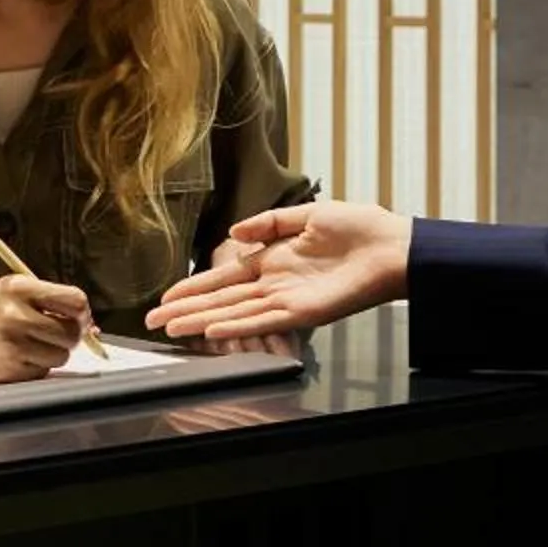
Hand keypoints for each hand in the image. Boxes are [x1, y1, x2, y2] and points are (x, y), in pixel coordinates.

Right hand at [0, 273, 86, 381]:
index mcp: (18, 288)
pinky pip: (41, 372)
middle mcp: (16, 315)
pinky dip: (34, 366)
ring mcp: (12, 345)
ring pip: (60, 356)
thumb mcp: (6, 290)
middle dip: (70, 335)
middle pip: (72, 332)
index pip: (75, 300)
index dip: (82, 312)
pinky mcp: (6, 371)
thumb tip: (89, 325)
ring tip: (28, 343)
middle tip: (55, 332)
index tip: (81, 317)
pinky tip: (14, 355)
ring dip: (51, 352)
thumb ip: (46, 301)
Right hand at [145, 201, 412, 339]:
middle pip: (221, 300)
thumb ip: (269, 223)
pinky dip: (237, 327)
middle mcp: (274, 284)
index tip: (167, 296)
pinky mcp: (302, 311)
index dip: (194, 287)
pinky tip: (213, 332)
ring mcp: (286, 300)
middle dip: (187, 310)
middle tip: (154, 321)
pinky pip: (263, 321)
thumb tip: (234, 234)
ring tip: (172, 329)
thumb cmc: (360, 229)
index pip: (224, 278)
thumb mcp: (308, 215)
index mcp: (274, 260)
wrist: (393, 246)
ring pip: (234, 314)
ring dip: (202, 322)